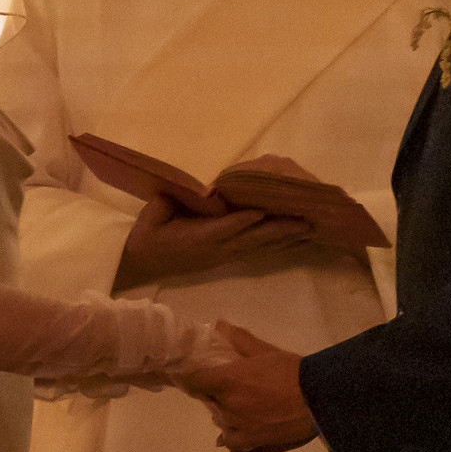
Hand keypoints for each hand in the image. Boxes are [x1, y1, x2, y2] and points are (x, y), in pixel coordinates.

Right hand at [115, 194, 318, 288]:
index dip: (245, 219)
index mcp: (198, 237)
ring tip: (309, 232)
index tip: (265, 210)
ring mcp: (222, 255)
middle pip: (252, 239)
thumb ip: (173, 200)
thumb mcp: (155, 213)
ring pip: (259, 248)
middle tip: (306, 222)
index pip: (226, 227)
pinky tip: (292, 242)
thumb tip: (198, 189)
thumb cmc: (148, 233)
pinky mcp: (225, 258)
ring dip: (284, 240)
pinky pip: (255, 251)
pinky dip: (275, 246)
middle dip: (280, 230)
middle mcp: (216, 249)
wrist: (141, 262)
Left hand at [189, 321, 319, 451]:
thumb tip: (219, 324)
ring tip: (245, 411)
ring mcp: (240, 432)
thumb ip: (239, 339)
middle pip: (209, 404)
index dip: (193, 378)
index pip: (193, 381)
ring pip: (221, 427)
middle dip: (216, 396)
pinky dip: (236, 446)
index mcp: (228, 383)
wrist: (321, 399)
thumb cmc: (292, 372)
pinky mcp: (254, 447)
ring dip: (228, 418)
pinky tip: (244, 438)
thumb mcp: (265, 351)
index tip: (199, 375)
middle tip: (236, 389)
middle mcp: (228, 409)